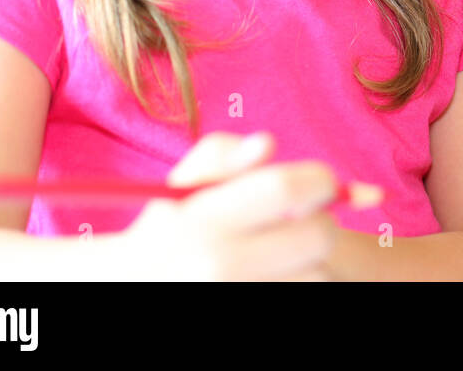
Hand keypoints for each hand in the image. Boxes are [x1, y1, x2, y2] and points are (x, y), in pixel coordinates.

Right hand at [119, 131, 376, 280]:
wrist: (140, 287)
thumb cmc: (169, 230)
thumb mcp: (182, 188)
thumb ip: (222, 156)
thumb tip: (266, 145)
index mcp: (202, 222)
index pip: (286, 190)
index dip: (318, 180)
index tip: (321, 183)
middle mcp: (219, 265)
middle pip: (318, 235)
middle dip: (322, 222)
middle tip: (306, 221)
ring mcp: (239, 296)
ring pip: (318, 272)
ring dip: (311, 261)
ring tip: (280, 255)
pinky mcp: (251, 318)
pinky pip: (307, 292)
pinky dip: (298, 280)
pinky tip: (275, 274)